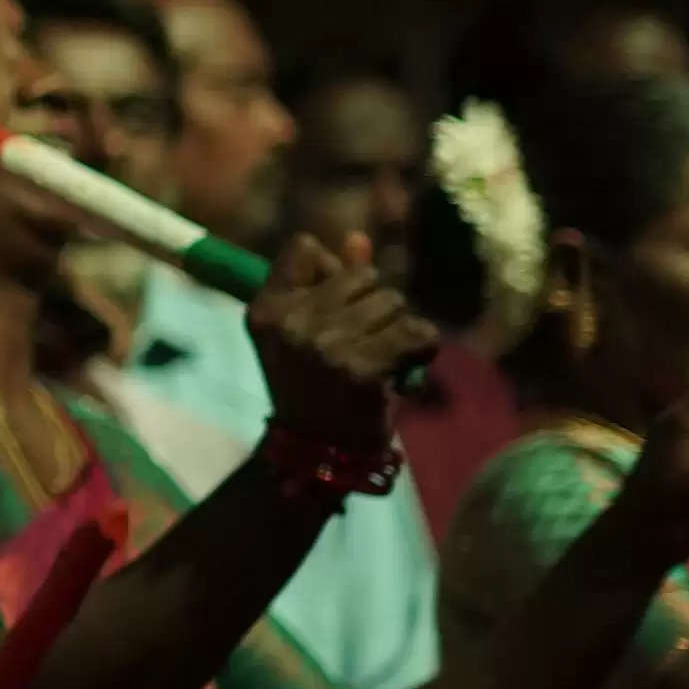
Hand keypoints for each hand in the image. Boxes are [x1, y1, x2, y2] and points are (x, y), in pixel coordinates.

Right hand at [247, 236, 433, 461]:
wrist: (319, 451)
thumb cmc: (316, 385)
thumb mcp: (308, 330)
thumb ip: (330, 280)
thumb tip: (358, 237)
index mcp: (266, 309)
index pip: (304, 249)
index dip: (331, 271)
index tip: (335, 307)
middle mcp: (289, 323)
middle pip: (363, 275)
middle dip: (376, 305)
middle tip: (365, 343)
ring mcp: (323, 346)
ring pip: (394, 302)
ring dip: (400, 329)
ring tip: (384, 359)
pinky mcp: (361, 369)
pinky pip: (417, 333)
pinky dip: (422, 350)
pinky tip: (405, 370)